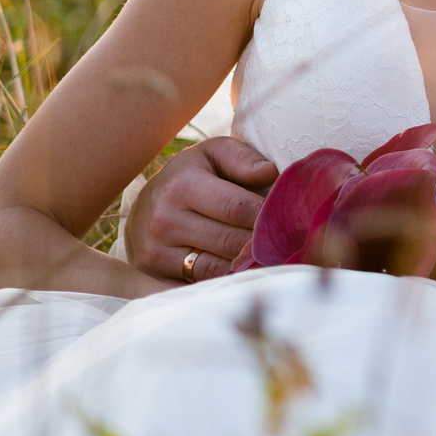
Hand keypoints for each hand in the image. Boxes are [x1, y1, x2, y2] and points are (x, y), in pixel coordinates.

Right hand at [128, 136, 276, 283]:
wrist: (146, 205)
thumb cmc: (191, 175)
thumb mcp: (213, 153)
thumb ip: (242, 158)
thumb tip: (270, 172)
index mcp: (182, 186)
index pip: (237, 208)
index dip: (268, 215)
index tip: (290, 219)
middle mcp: (165, 220)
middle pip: (231, 240)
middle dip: (263, 242)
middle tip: (289, 242)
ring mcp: (156, 250)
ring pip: (220, 266)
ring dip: (249, 263)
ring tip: (271, 255)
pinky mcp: (155, 274)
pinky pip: (204, 281)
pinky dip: (228, 277)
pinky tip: (245, 269)